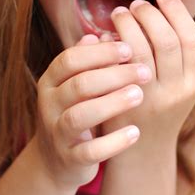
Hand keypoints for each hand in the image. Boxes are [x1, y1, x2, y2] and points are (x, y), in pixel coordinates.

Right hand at [35, 35, 151, 188]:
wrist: (56, 162)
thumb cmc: (76, 111)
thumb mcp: (77, 84)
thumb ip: (90, 61)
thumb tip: (108, 33)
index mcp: (52, 81)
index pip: (71, 59)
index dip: (100, 52)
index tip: (130, 47)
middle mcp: (49, 105)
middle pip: (79, 84)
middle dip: (114, 75)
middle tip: (145, 71)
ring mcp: (57, 133)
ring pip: (80, 116)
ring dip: (112, 103)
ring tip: (139, 95)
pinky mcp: (69, 159)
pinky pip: (90, 151)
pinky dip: (113, 142)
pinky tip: (135, 132)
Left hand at [103, 0, 194, 141]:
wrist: (140, 155)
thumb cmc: (155, 110)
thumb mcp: (174, 85)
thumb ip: (170, 54)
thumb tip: (155, 7)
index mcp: (193, 83)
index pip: (192, 39)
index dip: (179, 12)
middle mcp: (178, 92)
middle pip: (168, 40)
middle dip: (150, 15)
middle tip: (136, 4)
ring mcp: (152, 100)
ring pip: (142, 50)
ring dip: (129, 25)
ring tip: (118, 13)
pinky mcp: (126, 105)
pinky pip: (118, 65)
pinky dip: (111, 45)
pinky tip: (105, 36)